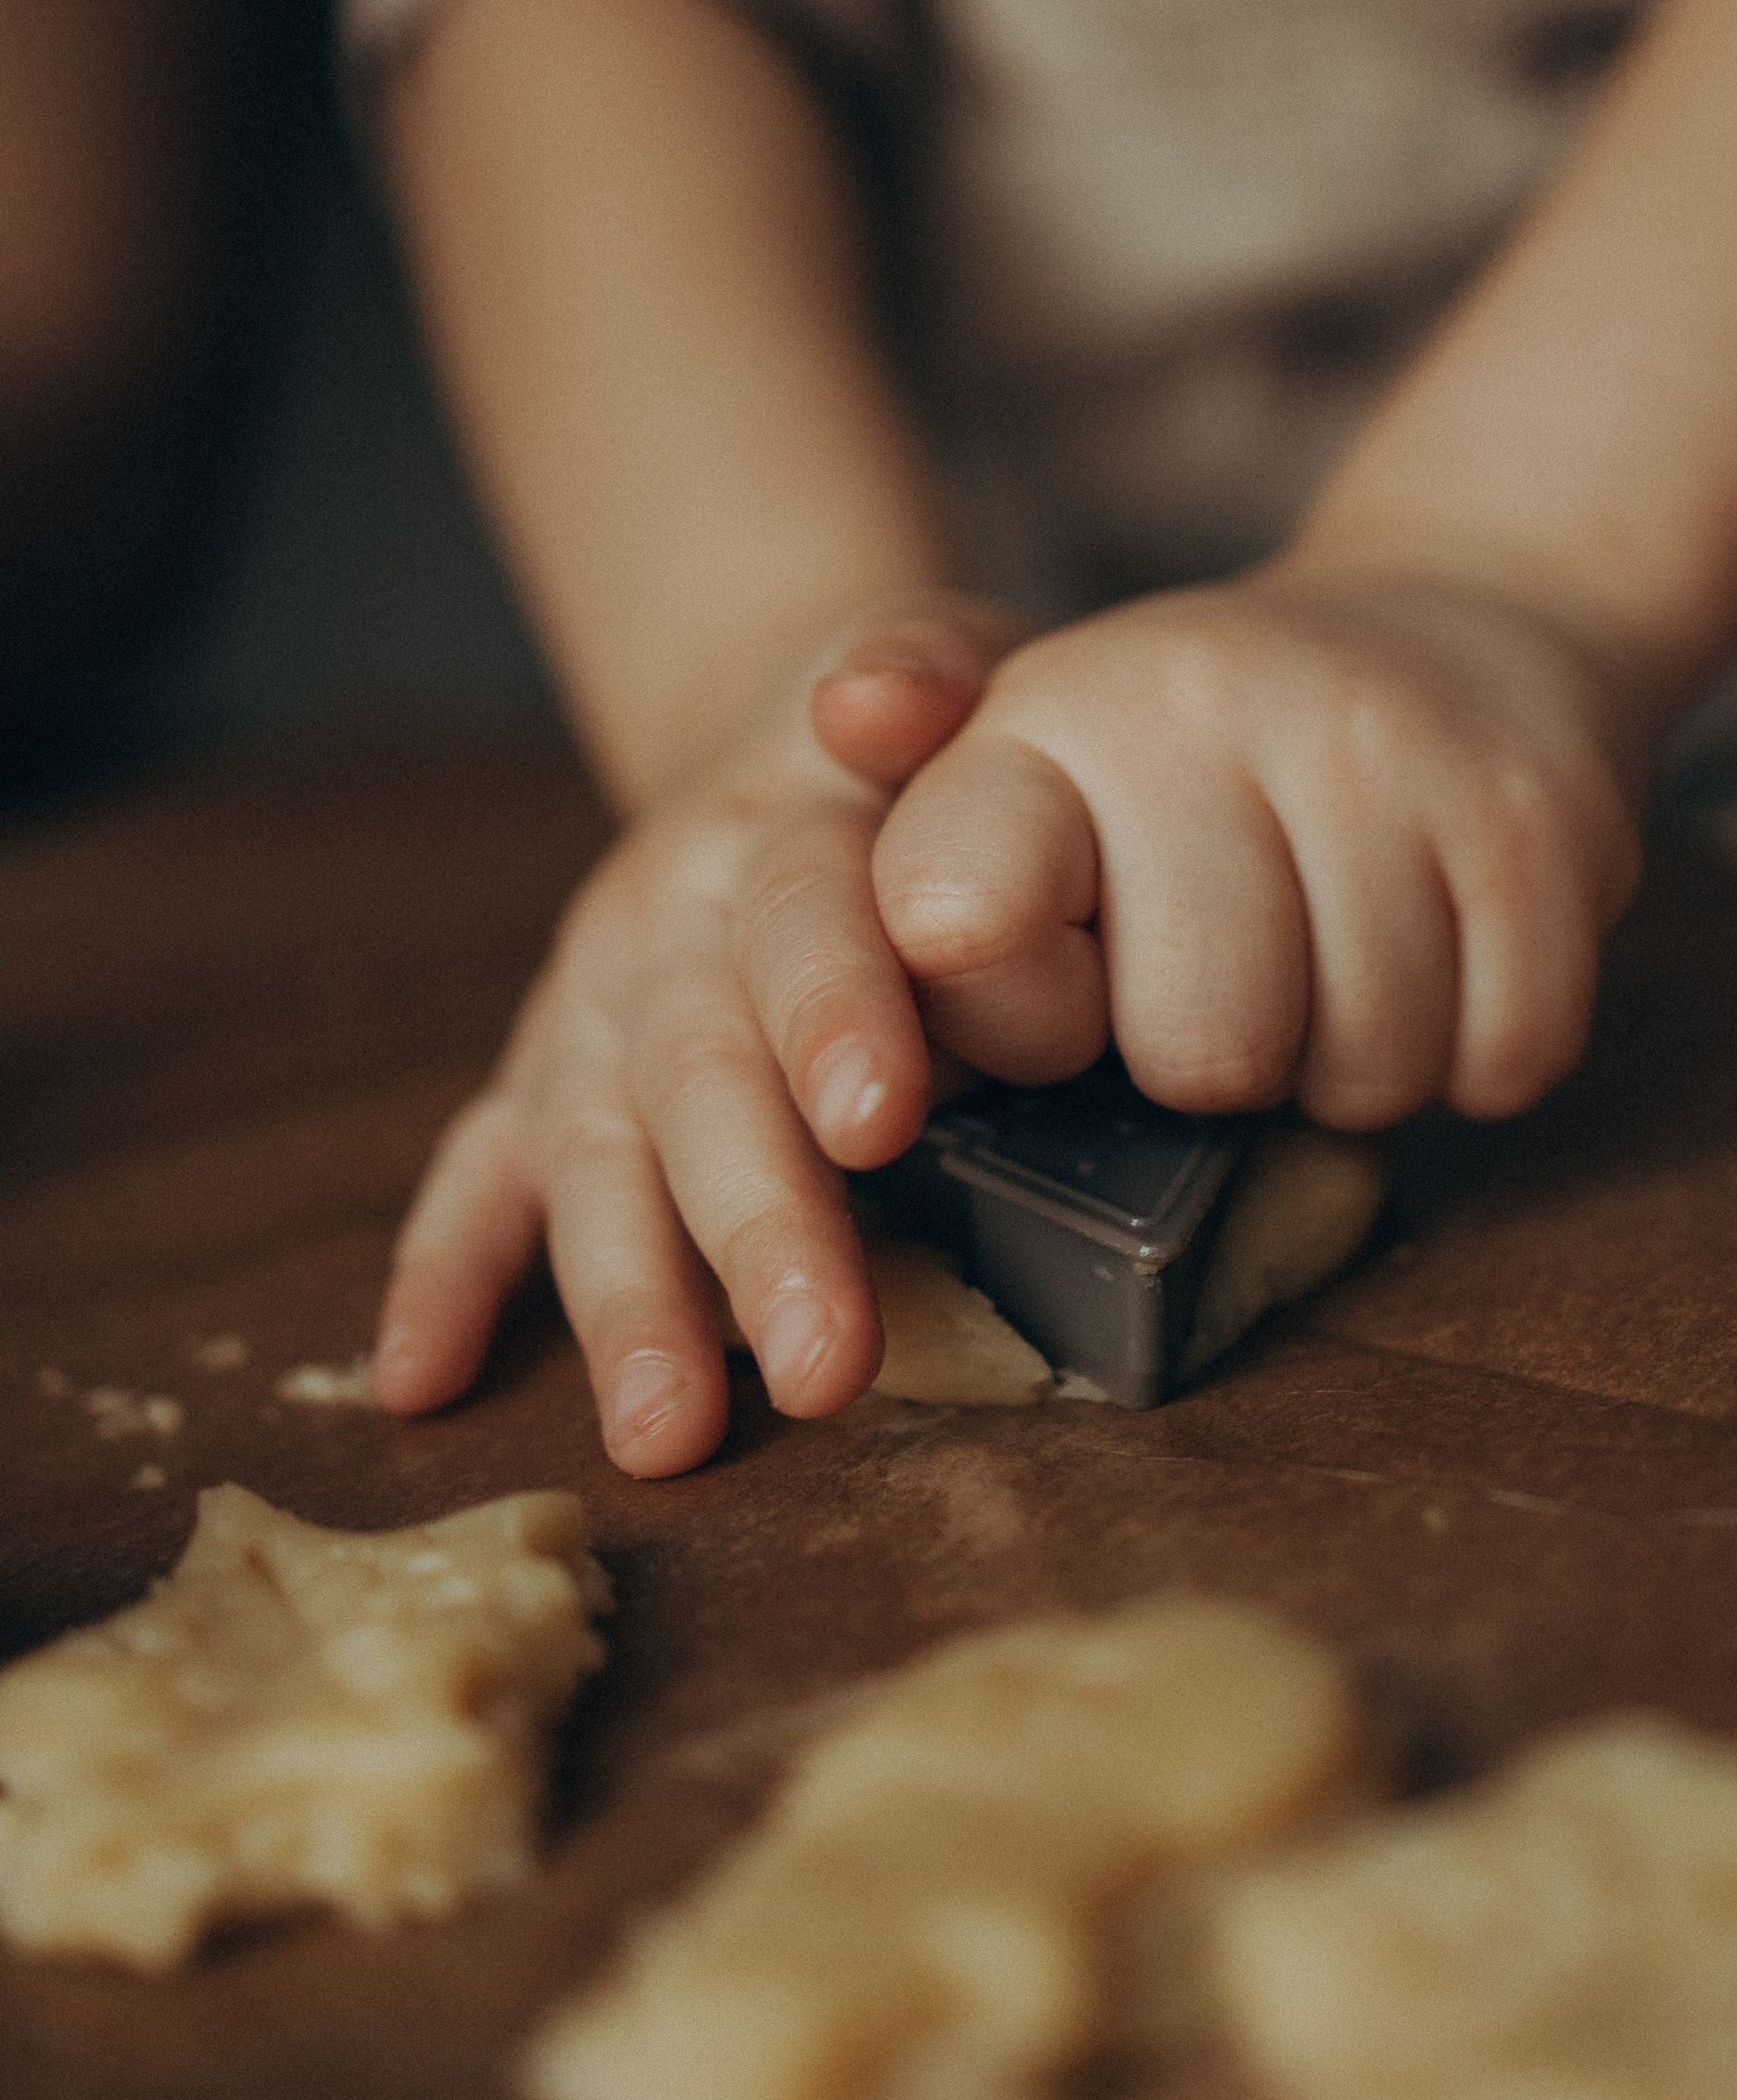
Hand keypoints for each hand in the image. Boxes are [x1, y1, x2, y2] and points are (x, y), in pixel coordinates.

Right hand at [371, 594, 1026, 1474]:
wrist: (802, 712)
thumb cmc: (931, 740)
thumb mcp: (960, 667)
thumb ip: (931, 673)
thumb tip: (865, 699)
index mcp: (778, 835)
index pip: (804, 924)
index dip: (833, 1015)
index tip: (881, 1121)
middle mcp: (662, 923)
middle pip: (700, 1072)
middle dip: (756, 1222)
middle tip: (827, 1363)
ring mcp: (594, 1006)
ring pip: (599, 1154)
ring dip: (625, 1295)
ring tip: (661, 1432)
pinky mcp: (550, 1072)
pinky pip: (481, 1173)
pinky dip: (444, 1272)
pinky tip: (414, 1379)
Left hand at [870, 563, 1650, 1131]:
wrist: (1468, 618)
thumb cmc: (1208, 759)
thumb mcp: (1039, 770)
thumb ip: (929, 842)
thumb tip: (843, 720)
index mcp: (1057, 712)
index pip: (955, 918)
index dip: (1021, 1010)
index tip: (1073, 983)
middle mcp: (1214, 706)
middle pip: (1205, 1052)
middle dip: (1228, 1058)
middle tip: (1250, 962)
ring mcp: (1394, 758)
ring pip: (1366, 1071)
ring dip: (1361, 1058)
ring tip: (1346, 949)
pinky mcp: (1541, 822)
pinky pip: (1504, 1057)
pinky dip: (1484, 1048)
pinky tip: (1451, 952)